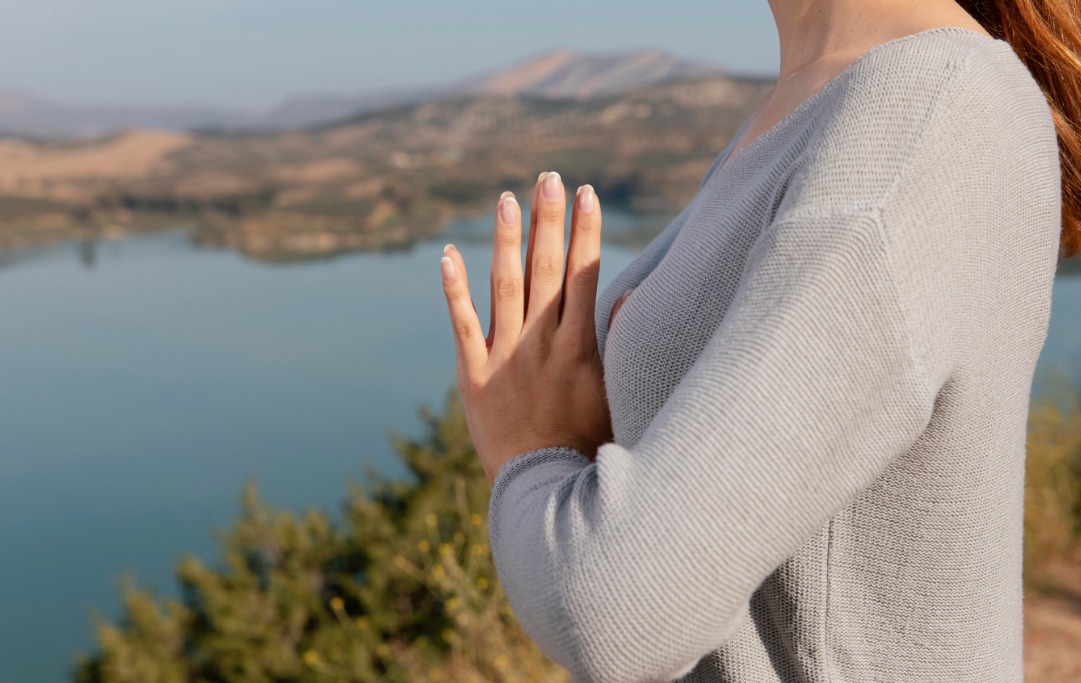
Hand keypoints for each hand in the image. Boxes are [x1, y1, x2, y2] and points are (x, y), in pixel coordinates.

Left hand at [439, 171, 612, 485]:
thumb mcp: (616, 397)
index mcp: (579, 350)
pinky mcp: (472, 376)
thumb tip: (633, 294)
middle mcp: (541, 345)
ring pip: (505, 287)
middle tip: (548, 177)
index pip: (585, 276)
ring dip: (505, 240)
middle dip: (549, 221)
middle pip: (547, 271)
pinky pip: (462, 325)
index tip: (587, 193)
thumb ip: (618, 344)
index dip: (586, 232)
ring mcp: (504, 358)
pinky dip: (454, 290)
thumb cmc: (587, 448)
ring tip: (505, 198)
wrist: (541, 491)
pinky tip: (447, 255)